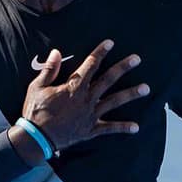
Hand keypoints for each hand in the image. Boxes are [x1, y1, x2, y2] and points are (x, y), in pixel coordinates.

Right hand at [21, 39, 149, 149]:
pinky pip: (109, 128)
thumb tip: (56, 52)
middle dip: (123, 68)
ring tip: (146, 88)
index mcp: (74, 87)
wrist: (37, 138)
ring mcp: (90, 115)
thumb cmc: (35, 111)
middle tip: (137, 59)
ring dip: (131, 94)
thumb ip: (49, 70)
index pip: (90, 65)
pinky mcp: (90, 130)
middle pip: (108, 80)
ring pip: (114, 101)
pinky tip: (136, 127)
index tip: (110, 43)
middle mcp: (86, 99)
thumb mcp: (37, 87)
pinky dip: (123, 128)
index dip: (100, 52)